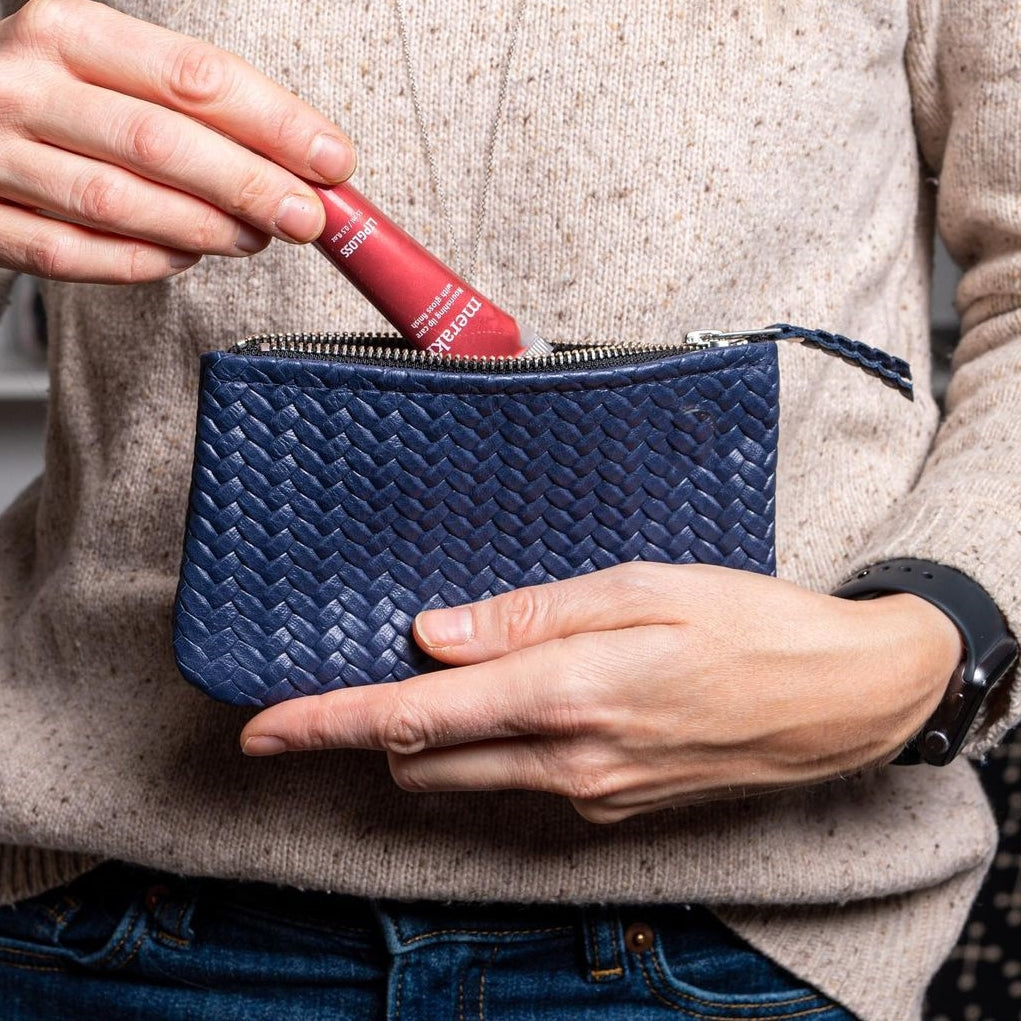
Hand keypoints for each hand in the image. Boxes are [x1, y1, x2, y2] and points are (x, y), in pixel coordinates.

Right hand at [0, 0, 353, 281]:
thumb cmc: (59, 99)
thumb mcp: (115, 71)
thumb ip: (195, 109)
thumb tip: (300, 164)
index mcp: (70, 32)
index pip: (194, 76)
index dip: (274, 124)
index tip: (332, 160)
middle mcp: (25, 86)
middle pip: (160, 142)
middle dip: (249, 185)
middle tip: (306, 217)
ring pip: (116, 204)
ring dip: (203, 230)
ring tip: (253, 238)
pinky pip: (72, 255)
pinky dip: (140, 263)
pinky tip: (183, 259)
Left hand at [239, 563, 962, 822]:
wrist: (840, 699)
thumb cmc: (749, 624)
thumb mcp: (641, 589)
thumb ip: (528, 616)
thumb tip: (433, 635)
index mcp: (566, 694)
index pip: (413, 718)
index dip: (327, 725)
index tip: (261, 732)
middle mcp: (567, 760)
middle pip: (424, 759)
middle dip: (377, 726)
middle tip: (371, 669)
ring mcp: (591, 794)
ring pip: (464, 778)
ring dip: (430, 740)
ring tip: (445, 679)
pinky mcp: (615, 806)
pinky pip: (518, 783)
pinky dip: (489, 749)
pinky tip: (520, 701)